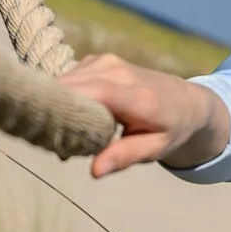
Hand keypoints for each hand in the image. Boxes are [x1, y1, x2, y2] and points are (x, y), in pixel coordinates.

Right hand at [58, 53, 227, 178]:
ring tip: (59, 131)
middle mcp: (120, 72)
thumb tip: (94, 171)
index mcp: (137, 97)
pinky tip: (69, 116)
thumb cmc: (170, 130)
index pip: (92, 93)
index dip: (63, 107)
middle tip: (46, 140)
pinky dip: (64, 95)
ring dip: (57, 103)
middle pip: (71, 85)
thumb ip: (125, 156)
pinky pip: (70, 77)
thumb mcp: (155, 149)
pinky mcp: (98, 60)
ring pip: (66, 80)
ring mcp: (108, 62)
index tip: (42, 130)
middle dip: (53, 110)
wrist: (188, 101)